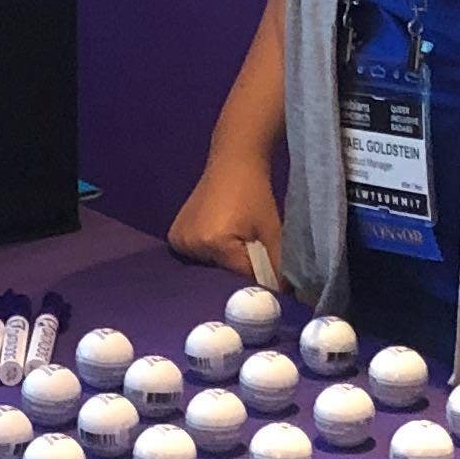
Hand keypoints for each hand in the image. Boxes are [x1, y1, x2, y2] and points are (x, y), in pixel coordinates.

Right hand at [170, 146, 281, 279]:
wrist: (233, 163)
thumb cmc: (256, 194)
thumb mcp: (272, 231)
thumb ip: (278, 266)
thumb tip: (284, 295)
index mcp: (215, 242)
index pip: (240, 278)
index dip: (257, 277)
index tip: (268, 273)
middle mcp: (192, 244)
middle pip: (221, 274)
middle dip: (239, 271)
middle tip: (253, 257)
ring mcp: (179, 240)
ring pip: (208, 268)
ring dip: (223, 264)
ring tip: (236, 243)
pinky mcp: (175, 236)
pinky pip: (196, 257)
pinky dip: (210, 255)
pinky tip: (220, 239)